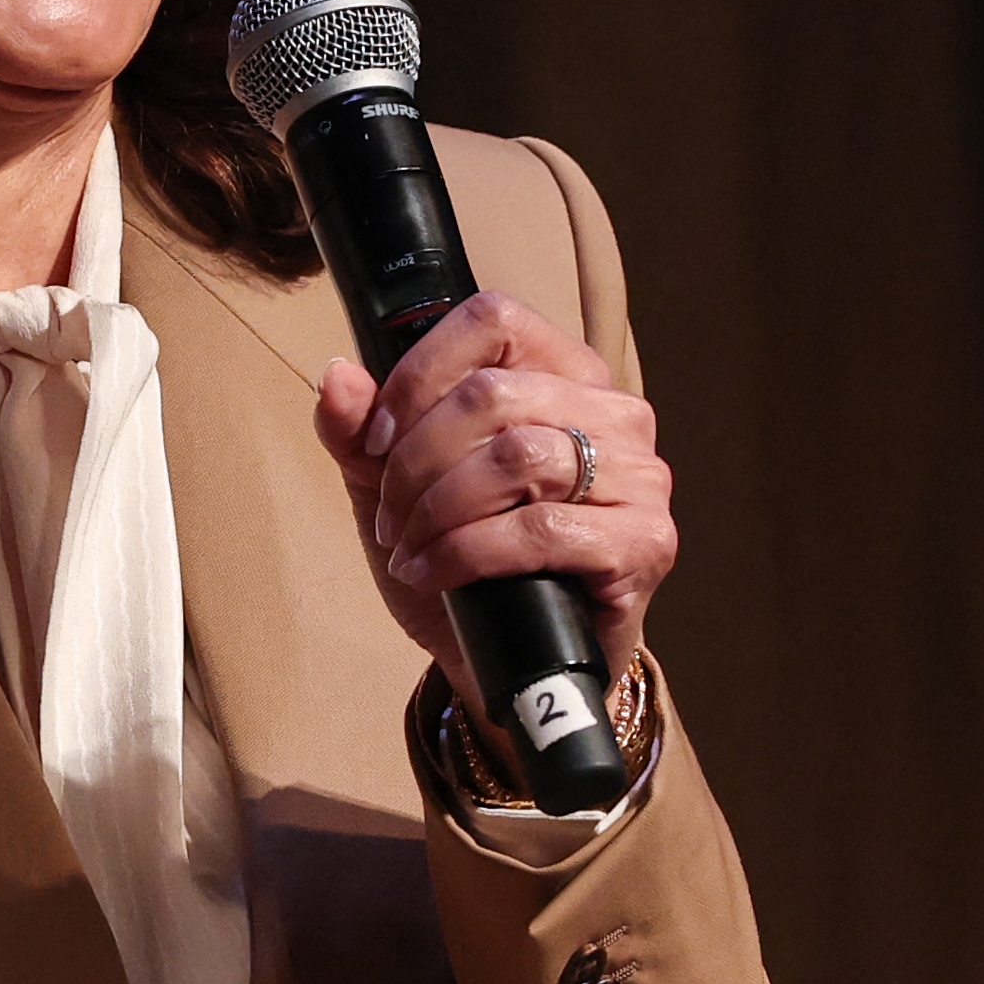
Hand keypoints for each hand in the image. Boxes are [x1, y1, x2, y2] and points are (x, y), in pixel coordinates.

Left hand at [311, 291, 675, 725]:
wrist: (511, 662)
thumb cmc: (463, 561)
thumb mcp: (390, 487)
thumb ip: (359, 431)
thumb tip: (338, 377)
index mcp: (560, 373)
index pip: (492, 320)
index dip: (419, 374)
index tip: (376, 437)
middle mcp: (613, 411)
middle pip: (491, 394)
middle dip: (415, 461)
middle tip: (390, 514)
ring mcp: (639, 476)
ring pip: (516, 456)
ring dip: (438, 508)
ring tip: (409, 547)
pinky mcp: (645, 542)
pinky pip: (541, 529)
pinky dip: (467, 552)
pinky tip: (435, 573)